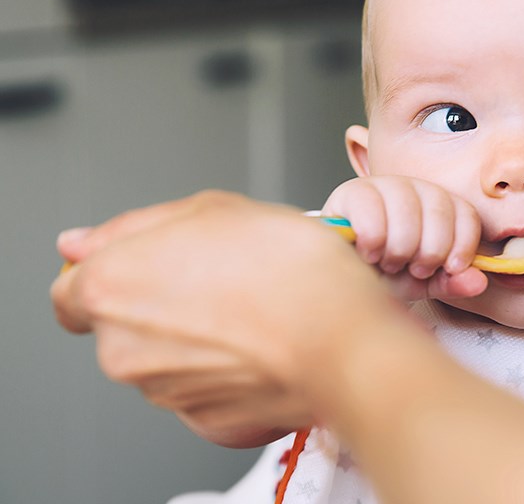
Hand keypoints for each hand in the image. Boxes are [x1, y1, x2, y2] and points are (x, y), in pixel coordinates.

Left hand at [50, 191, 523, 503]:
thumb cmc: (289, 268)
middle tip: (224, 276)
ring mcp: (166, 392)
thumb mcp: (215, 208)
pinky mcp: (209, 422)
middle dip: (165, 303)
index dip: (113, 274)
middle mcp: (124, 348)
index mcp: (111, 288)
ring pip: (169, 359)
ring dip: (202, 336)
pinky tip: (266, 343)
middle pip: (125, 325)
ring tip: (257, 306)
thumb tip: (81, 244)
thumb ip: (137, 226)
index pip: (72, 292)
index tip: (151, 268)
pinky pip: (208, 391)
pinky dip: (230, 371)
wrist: (344, 338)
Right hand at [322, 176, 487, 299]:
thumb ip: (452, 281)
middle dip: (428, 252)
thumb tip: (478, 281)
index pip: (466, 213)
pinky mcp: (351, 192)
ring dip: (399, 248)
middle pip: (439, 212)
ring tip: (388, 262)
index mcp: (440, 204)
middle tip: (411, 267)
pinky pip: (371, 211)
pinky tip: (368, 254)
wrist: (343, 276)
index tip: (448, 269)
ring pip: (407, 211)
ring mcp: (383, 185)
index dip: (462, 246)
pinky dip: (373, 241)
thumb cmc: (385, 274)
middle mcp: (415, 187)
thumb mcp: (424, 282)